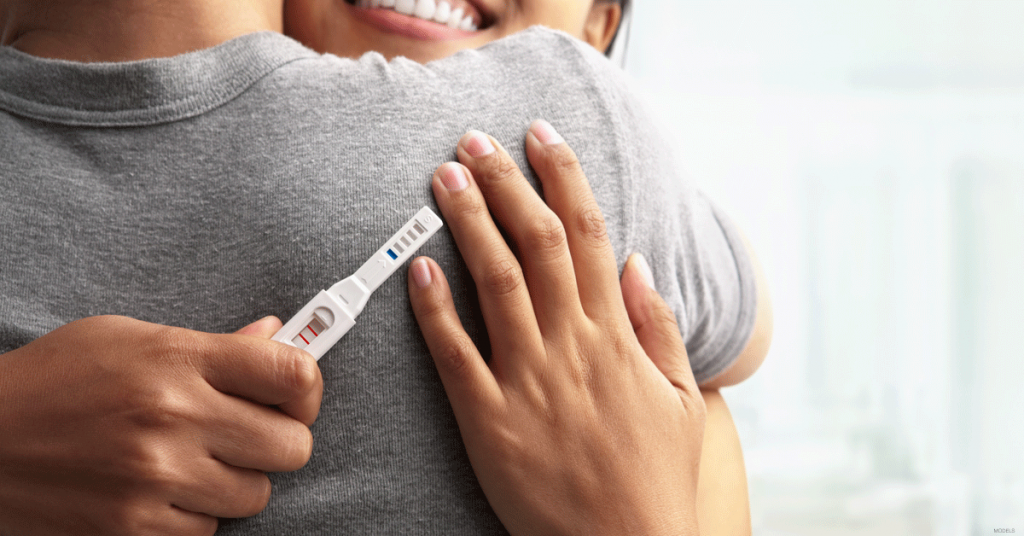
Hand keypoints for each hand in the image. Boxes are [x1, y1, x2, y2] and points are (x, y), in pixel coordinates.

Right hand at [0, 315, 321, 535]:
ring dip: (234, 481)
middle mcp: (174, 417)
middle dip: (278, 439)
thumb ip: (212, 345)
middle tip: (247, 432)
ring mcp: (156, 478)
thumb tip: (275, 337)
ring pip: (256, 495)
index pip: (294, 373)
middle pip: (293, 445)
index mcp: (179, 359)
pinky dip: (195, 516)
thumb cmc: (56, 380)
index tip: (293, 394)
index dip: (307, 387)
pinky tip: (162, 490)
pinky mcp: (135, 529)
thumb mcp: (130, 338)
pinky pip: (209, 531)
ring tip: (193, 460)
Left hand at [408, 121, 705, 535]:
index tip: (541, 136)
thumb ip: (660, 328)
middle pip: (538, 244)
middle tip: (474, 141)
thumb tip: (639, 264)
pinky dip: (437, 308)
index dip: (564, 176)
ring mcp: (529, 382)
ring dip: (469, 223)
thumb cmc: (655, 477)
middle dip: (506, 182)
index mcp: (617, 337)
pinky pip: (457, 354)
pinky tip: (420, 268)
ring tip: (443, 179)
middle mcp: (573, 347)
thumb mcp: (681, 399)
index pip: (590, 235)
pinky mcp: (489, 422)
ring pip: (496, 283)